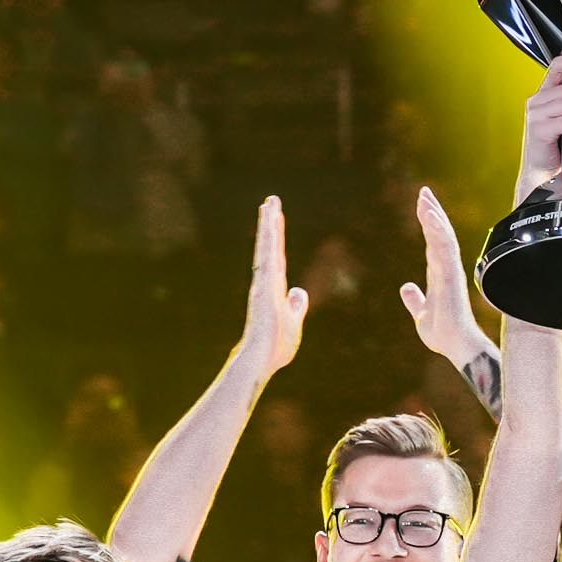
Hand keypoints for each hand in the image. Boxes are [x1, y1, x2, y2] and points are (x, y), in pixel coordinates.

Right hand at [230, 194, 309, 373]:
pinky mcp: (264, 287)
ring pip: (267, 248)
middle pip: (270, 246)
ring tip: (270, 203)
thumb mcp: (294, 323)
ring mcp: (264, 284)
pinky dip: (268, 241)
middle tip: (271, 200)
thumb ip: (296, 307)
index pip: (277, 257)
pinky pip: (267, 258)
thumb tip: (299, 292)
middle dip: (271, 223)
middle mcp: (267, 282)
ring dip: (268, 225)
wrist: (262, 360)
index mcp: (275, 290)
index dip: (276, 238)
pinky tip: (270, 224)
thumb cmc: (276, 348)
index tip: (275, 219)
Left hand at [400, 185, 501, 400]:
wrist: (455, 346)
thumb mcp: (421, 313)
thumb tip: (405, 287)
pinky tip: (429, 216)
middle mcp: (446, 268)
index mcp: (439, 274)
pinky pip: (444, 247)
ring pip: (443, 236)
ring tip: (424, 197)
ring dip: (434, 216)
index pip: (433, 242)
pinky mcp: (451, 275)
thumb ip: (415, 299)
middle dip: (432, 211)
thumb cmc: (442, 333)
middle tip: (423, 192)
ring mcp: (450, 270)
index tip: (422, 205)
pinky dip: (437, 230)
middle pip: (439, 233)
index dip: (428, 223)